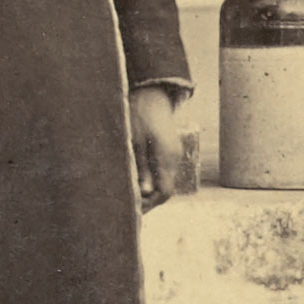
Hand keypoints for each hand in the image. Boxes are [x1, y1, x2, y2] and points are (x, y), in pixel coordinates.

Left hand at [131, 82, 202, 204]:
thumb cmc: (138, 116)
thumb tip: (145, 192)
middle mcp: (175, 158)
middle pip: (166, 190)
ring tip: (130, 195)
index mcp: (167, 156)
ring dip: (149, 191)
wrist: (151, 95)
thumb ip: (141, 168)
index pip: (164, 191)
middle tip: (128, 205)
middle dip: (148, 200)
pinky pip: (164, 172)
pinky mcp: (171, 152)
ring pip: (165, 182)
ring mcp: (175, 155)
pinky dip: (153, 180)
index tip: (132, 208)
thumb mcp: (134, 142)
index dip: (149, 204)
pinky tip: (138, 181)